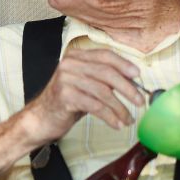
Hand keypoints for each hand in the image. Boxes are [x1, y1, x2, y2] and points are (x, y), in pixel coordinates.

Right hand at [19, 47, 143, 145]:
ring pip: (103, 92)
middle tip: (140, 101)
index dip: (124, 64)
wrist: (40, 119)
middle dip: (127, 88)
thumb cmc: (66, 103)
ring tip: (128, 119)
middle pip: (107, 73)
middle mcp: (70, 64)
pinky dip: (109, 116)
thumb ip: (103, 79)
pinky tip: (117, 124)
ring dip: (120, 108)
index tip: (138, 76)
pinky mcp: (65, 96)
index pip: (105, 55)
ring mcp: (66, 79)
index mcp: (76, 56)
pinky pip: (95, 106)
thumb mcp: (85, 85)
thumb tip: (133, 82)